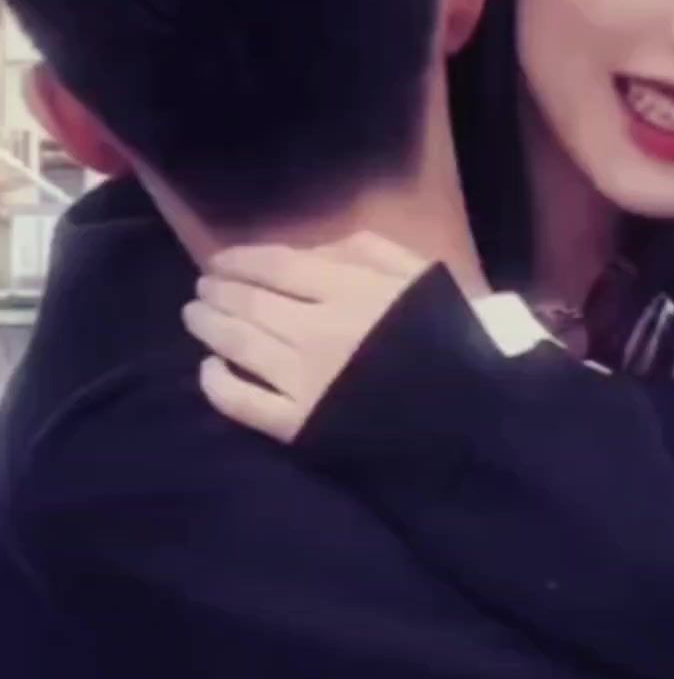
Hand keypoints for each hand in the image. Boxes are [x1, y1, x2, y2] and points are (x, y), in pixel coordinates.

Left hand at [182, 233, 429, 441]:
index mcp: (349, 289)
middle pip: (249, 303)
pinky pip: (242, 402)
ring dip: (209, 327)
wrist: (472, 419)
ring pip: (237, 345)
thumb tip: (313, 252)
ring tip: (196, 317)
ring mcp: (304, 380)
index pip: (275, 266)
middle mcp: (317, 330)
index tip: (218, 261)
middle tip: (202, 289)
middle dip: (218, 292)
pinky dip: (217, 384)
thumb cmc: (452, 341)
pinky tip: (209, 370)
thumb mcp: (422, 277)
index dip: (238, 260)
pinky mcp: (301, 426)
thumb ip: (368, 253)